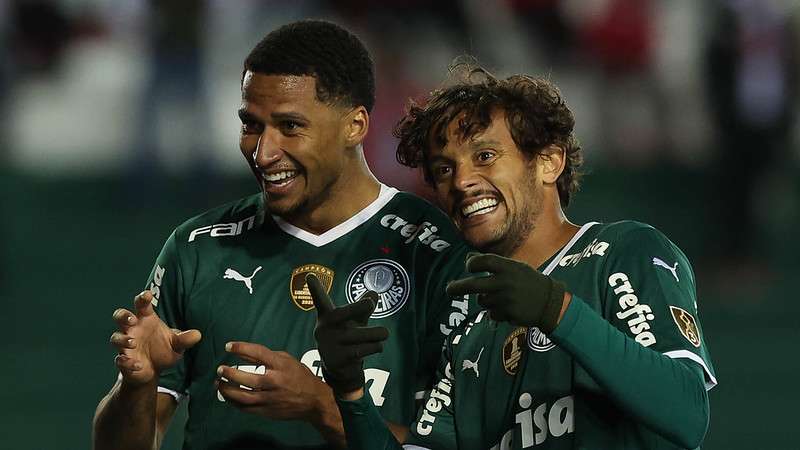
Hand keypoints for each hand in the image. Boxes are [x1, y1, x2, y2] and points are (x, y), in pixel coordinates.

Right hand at [109, 290, 200, 384]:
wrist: (154, 371)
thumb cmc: (163, 350)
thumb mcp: (177, 345)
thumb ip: (185, 339)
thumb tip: (198, 335)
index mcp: (146, 320)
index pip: (141, 305)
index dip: (142, 298)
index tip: (147, 295)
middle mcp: (133, 330)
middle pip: (120, 316)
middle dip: (123, 315)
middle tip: (131, 319)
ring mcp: (126, 345)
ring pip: (115, 338)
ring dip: (122, 339)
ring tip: (133, 343)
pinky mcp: (124, 361)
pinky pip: (120, 360)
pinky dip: (127, 362)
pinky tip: (138, 365)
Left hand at [216, 342, 330, 420]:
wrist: (314, 401)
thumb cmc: (299, 377)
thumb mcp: (286, 360)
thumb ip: (264, 356)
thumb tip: (242, 352)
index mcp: (281, 366)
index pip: (258, 353)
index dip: (241, 348)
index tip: (228, 346)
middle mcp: (275, 382)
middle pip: (247, 378)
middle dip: (230, 373)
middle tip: (220, 369)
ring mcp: (270, 398)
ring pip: (243, 396)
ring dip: (227, 390)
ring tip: (218, 383)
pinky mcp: (267, 411)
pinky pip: (245, 408)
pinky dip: (233, 402)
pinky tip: (228, 396)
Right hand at [307, 273, 388, 396]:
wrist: (342, 369)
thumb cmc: (349, 338)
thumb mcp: (356, 321)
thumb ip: (364, 308)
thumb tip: (374, 293)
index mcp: (327, 317)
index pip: (321, 301)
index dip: (315, 289)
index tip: (310, 275)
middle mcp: (324, 329)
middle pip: (341, 314)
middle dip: (357, 307)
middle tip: (370, 303)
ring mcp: (328, 345)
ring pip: (360, 334)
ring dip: (377, 334)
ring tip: (384, 334)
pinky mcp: (336, 360)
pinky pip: (363, 349)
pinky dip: (375, 347)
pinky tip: (377, 347)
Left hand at [446, 253, 565, 331]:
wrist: (550, 302)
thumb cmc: (529, 281)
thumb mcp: (515, 267)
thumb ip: (493, 264)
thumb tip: (467, 257)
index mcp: (508, 267)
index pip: (483, 261)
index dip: (472, 263)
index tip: (469, 267)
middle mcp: (505, 282)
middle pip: (473, 285)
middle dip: (458, 288)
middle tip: (448, 290)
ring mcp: (506, 299)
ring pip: (482, 301)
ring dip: (486, 300)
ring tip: (502, 298)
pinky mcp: (508, 313)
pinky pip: (492, 314)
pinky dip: (496, 312)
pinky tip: (509, 308)